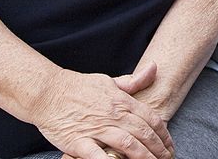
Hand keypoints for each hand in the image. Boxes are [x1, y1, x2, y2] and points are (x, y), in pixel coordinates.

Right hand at [36, 64, 173, 158]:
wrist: (48, 92)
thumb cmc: (79, 87)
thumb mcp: (109, 81)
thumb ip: (133, 81)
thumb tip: (154, 67)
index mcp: (121, 101)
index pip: (151, 118)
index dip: (164, 134)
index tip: (169, 145)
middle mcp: (113, 115)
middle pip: (144, 133)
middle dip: (159, 149)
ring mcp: (97, 128)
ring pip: (129, 144)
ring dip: (144, 157)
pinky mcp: (79, 142)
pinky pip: (99, 156)